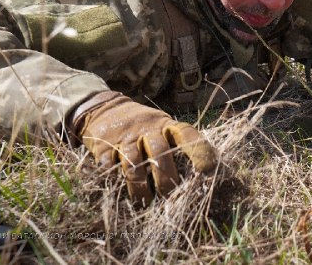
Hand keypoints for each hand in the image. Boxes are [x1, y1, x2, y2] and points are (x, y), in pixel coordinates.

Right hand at [72, 91, 216, 204]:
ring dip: (140, 186)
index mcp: (166, 125)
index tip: (208, 169)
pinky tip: (120, 191)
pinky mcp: (104, 147)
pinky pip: (109, 166)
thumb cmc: (143, 125)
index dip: (198, 150)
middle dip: (167, 177)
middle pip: (160, 152)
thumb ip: (178, 144)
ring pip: (133, 163)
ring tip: (145, 202)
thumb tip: (205, 172)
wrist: (105, 109)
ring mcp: (124, 138)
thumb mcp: (162, 126)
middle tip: (171, 196)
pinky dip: (114, 180)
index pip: (186, 133)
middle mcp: (147, 129)